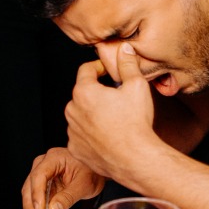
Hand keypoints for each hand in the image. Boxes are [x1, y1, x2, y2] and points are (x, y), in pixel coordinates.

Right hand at [20, 147, 104, 208]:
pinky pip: (35, 197)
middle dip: (30, 206)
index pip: (39, 175)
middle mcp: (44, 163)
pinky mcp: (43, 185)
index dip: (37, 193)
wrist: (95, 171)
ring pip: (29, 192)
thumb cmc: (92, 171)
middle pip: (30, 185)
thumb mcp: (84, 184)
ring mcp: (42, 174)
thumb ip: (68, 197)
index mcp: (54, 157)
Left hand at [63, 43, 161, 179]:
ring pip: (80, 115)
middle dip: (96, 93)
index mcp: (83, 92)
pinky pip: (80, 136)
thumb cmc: (136, 123)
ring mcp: (72, 131)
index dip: (99, 68)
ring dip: (92, 114)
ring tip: (113, 119)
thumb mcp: (136, 86)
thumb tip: (124, 49)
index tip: (108, 71)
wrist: (135, 159)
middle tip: (116, 98)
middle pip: (82, 94)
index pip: (86, 71)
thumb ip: (127, 64)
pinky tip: (107, 136)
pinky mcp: (75, 149)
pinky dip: (90, 134)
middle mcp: (72, 110)